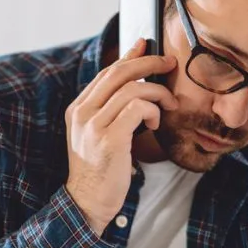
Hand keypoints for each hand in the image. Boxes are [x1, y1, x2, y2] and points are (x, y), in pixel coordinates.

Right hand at [65, 39, 177, 234]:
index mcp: (78, 109)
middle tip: (169, 64)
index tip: (146, 46)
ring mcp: (94, 125)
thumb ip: (110, 110)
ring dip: (157, 93)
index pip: (106, 72)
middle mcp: (82, 112)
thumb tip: (136, 84)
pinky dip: (153, 110)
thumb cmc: (100, 170)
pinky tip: (155, 122)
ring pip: (132, 88)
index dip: (130, 56)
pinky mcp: (109, 138)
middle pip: (118, 72)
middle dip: (149, 62)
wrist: (88, 202)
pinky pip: (138, 108)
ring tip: (167, 106)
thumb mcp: (99, 135)